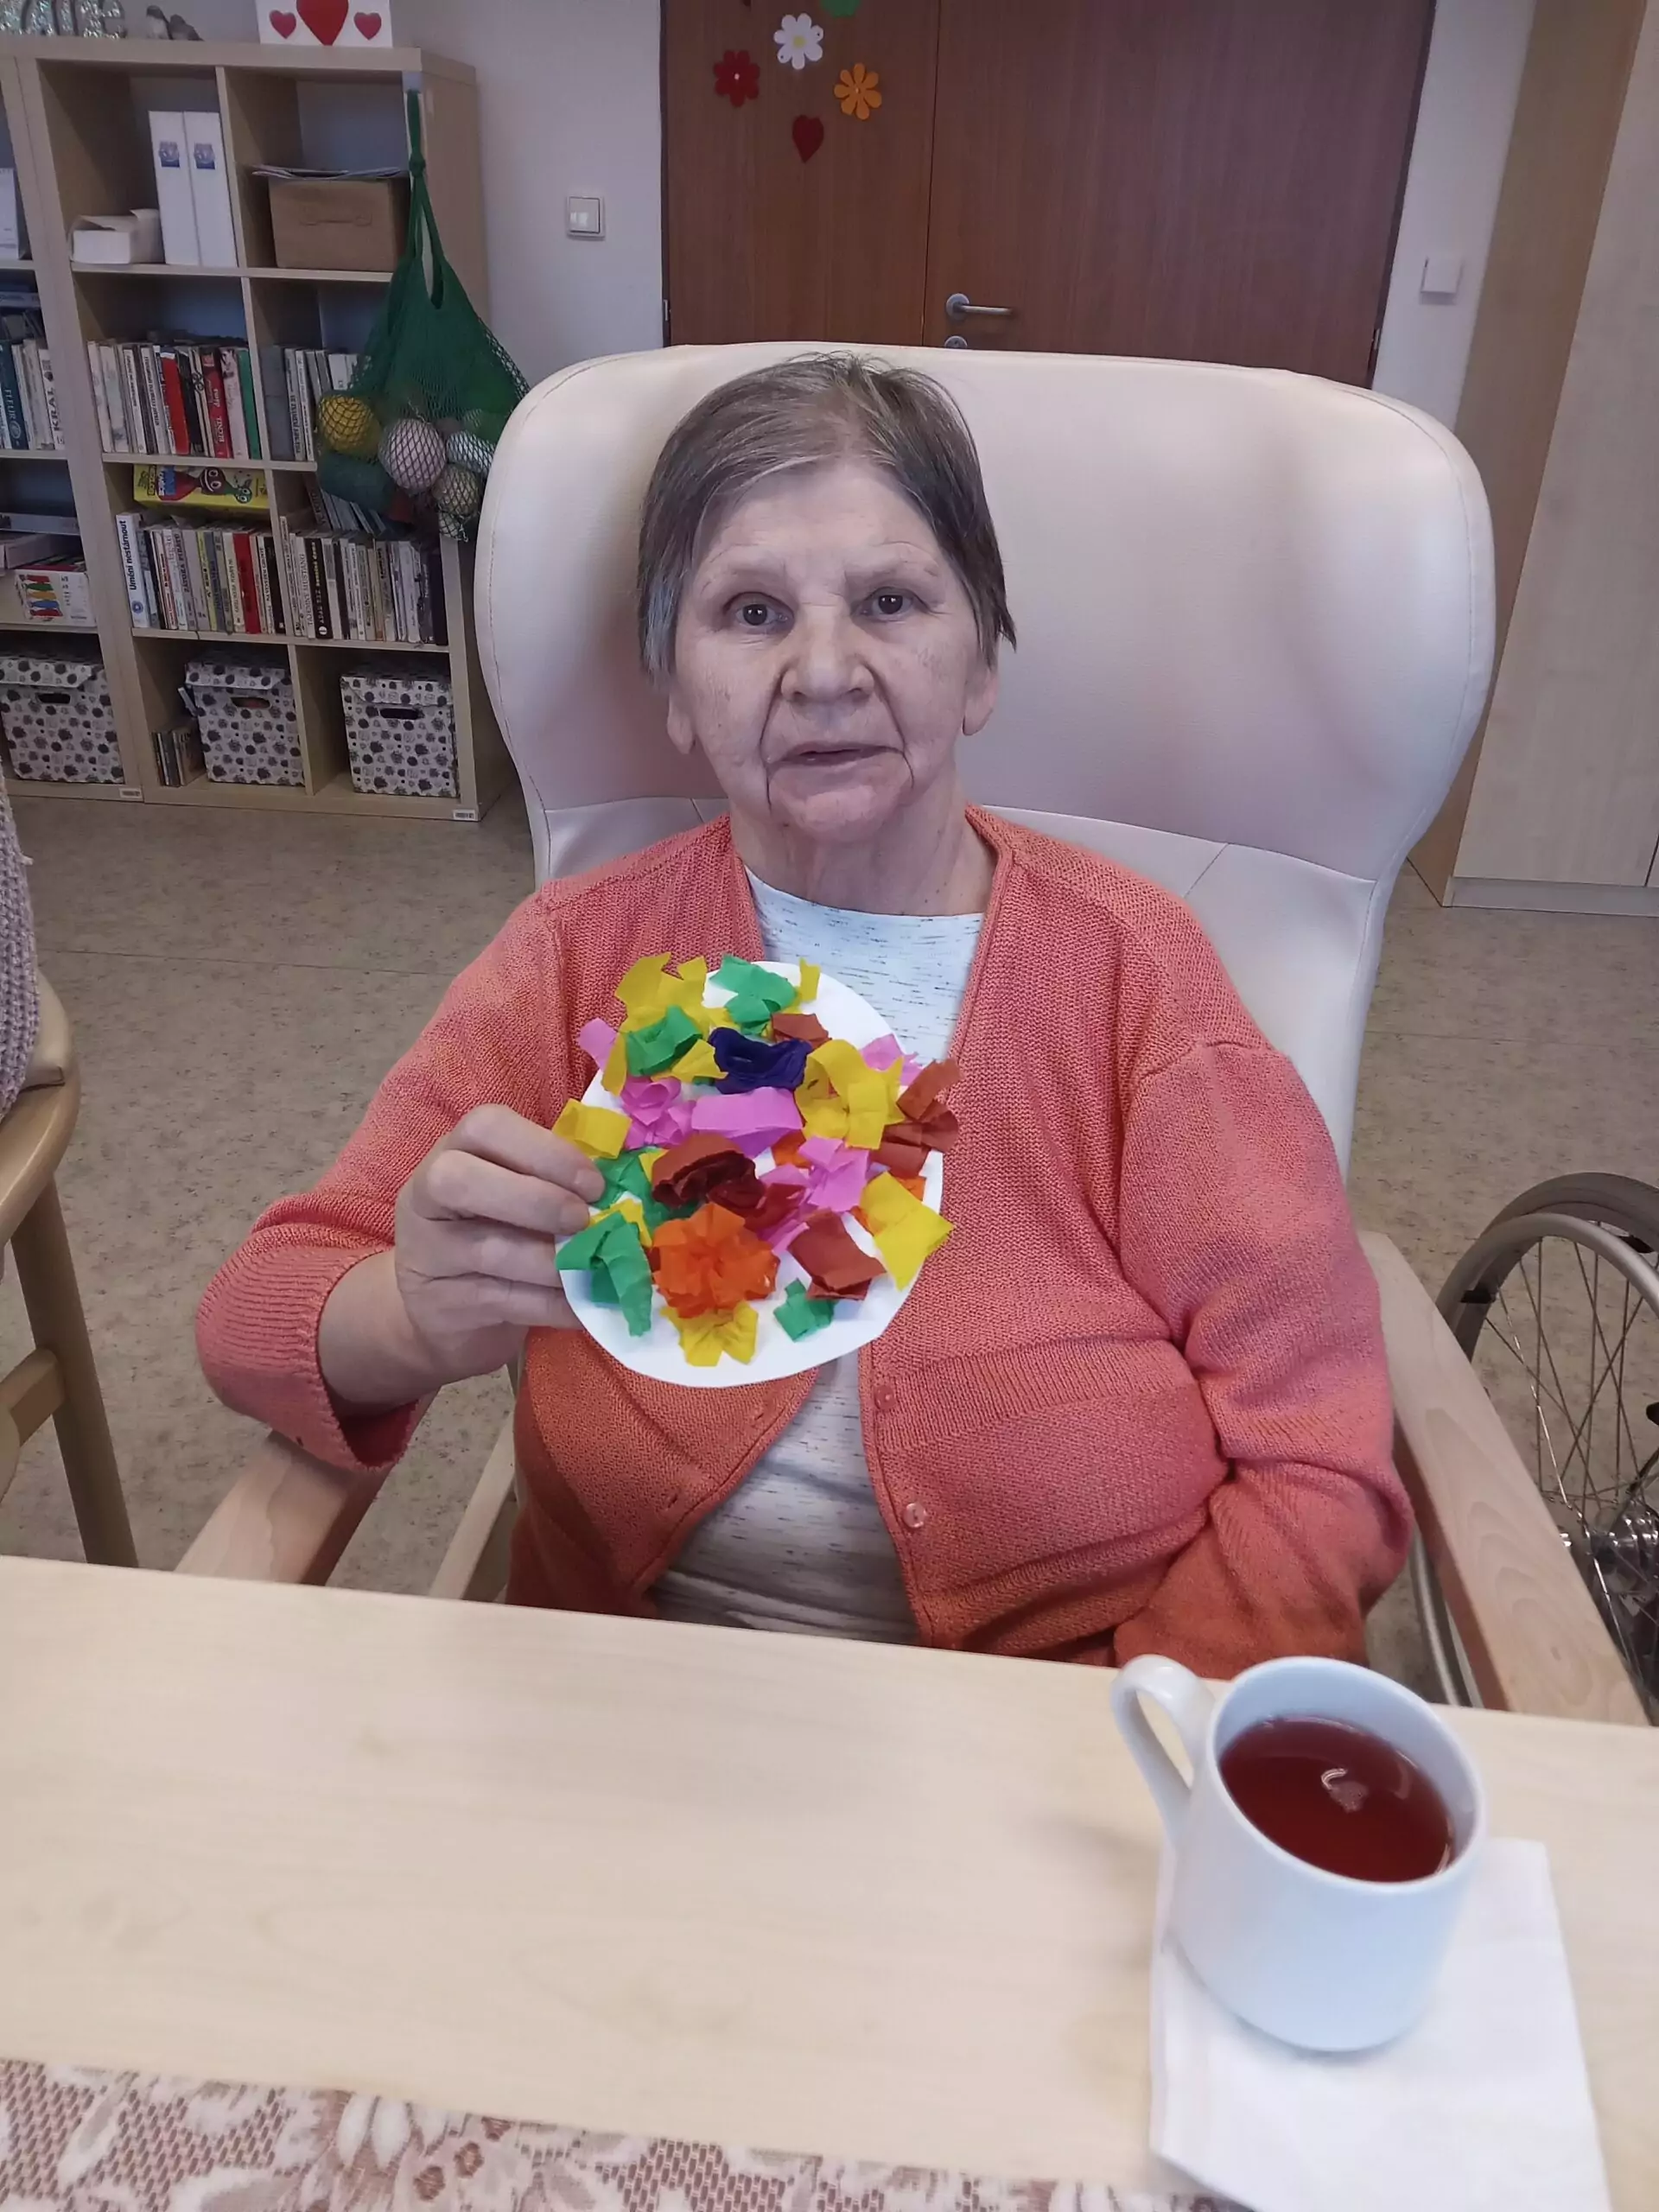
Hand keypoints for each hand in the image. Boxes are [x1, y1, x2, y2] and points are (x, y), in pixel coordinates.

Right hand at [319, 1106, 604, 1411]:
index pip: (486, 1127)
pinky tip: (582, 1306)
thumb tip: (622, 1188)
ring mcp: (428, 1251)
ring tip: (594, 1268)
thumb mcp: (510, 1191)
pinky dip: (552, 1304)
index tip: (593, 1184)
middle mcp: (428, 1194)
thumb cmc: (492, 1229)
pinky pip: (505, 1300)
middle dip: (536, 1199)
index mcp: (455, 1151)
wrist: (437, 1303)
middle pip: (462, 1180)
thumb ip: (551, 1178)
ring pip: (490, 1249)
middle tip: (584, 1221)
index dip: (545, 1151)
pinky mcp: (440, 1303)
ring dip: (553, 1262)